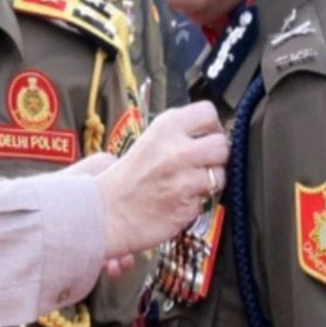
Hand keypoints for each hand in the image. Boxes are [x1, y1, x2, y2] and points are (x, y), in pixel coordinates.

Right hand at [96, 101, 228, 258]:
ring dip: (209, 182)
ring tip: (188, 185)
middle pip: (222, 145)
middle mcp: (176, 150)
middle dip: (216, 156)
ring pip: (220, 175)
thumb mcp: (147, 142)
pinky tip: (178, 201)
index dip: (211, 127)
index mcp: (165, 128)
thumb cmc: (122, 180)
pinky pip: (207, 200)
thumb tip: (204, 134)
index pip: (208, 113)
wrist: (103, 214)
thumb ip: (175, 135)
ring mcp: (183, 179)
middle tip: (202, 164)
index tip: (204, 137)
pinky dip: (197, 202)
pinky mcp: (187, 205)